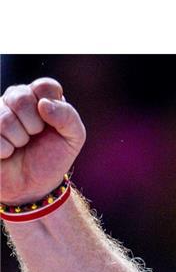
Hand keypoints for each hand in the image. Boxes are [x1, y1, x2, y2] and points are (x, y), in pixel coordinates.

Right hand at [1, 78, 85, 205]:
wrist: (32, 186)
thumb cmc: (52, 158)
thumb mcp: (73, 139)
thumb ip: (68, 117)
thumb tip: (43, 104)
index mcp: (39, 97)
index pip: (45, 86)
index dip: (52, 108)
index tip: (52, 125)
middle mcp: (15, 99)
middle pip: (21, 97)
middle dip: (33, 125)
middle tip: (34, 137)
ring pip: (5, 118)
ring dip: (18, 140)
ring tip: (20, 146)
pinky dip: (5, 149)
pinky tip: (6, 152)